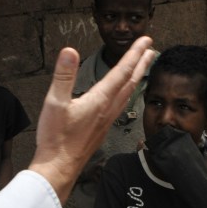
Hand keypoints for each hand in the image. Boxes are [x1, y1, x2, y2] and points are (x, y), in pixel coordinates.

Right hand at [29, 37, 153, 201]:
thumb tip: (70, 51)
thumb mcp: (55, 103)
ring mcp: (107, 119)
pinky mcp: (103, 127)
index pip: (121, 71)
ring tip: (144, 67)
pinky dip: (128, 92)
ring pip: (128, 93)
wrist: (59, 167)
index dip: (134, 53)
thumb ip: (64, 75)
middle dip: (142, 62)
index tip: (145, 40)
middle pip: (131, 81)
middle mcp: (108, 109)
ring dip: (137, 77)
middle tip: (151, 48)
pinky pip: (122, 104)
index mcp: (100, 100)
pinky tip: (125, 94)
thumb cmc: (56, 138)